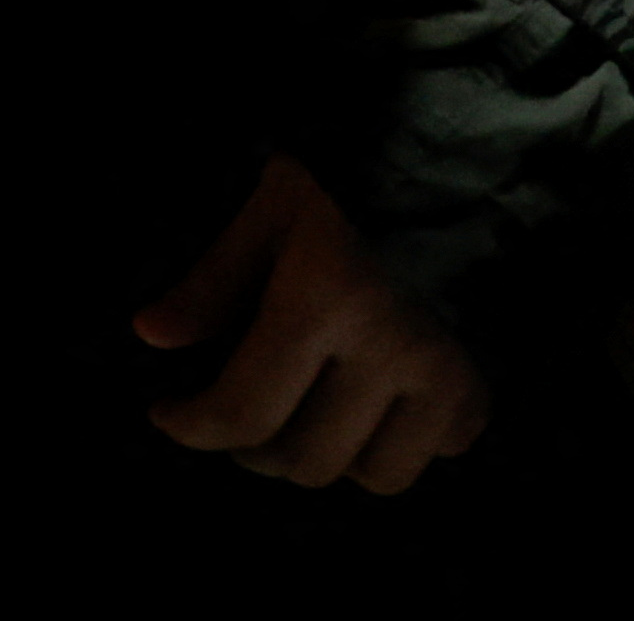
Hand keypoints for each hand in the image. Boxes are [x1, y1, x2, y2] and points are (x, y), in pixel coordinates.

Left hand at [132, 156, 490, 494]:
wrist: (462, 157)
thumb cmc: (356, 174)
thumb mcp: (275, 204)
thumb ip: (215, 277)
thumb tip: (153, 335)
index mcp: (330, 298)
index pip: (244, 412)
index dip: (191, 425)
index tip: (169, 412)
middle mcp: (393, 346)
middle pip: (304, 461)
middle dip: (256, 446)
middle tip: (239, 407)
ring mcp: (447, 371)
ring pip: (376, 476)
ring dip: (334, 453)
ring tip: (309, 408)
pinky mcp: (480, 382)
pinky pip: (436, 454)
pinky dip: (402, 438)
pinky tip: (378, 395)